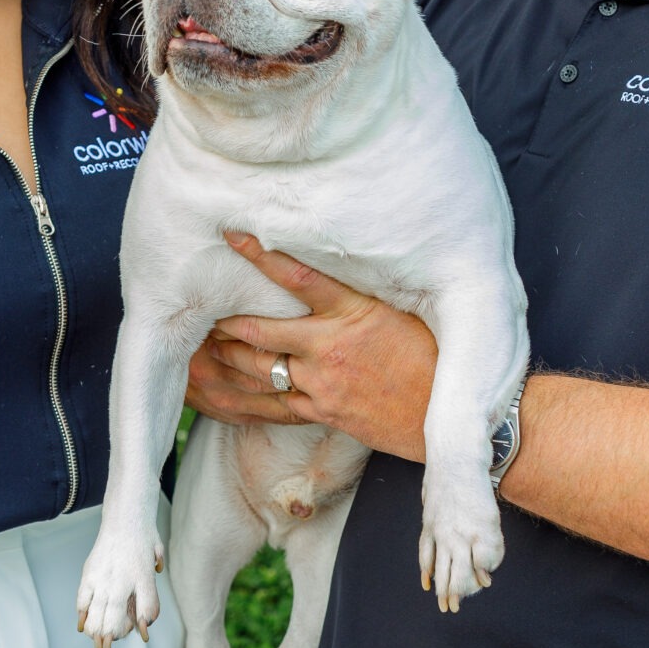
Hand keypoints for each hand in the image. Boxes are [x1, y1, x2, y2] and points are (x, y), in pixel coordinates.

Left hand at [183, 233, 436, 461]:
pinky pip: (274, 405)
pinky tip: (227, 392)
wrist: (444, 411)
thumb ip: (361, 294)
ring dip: (228, 357)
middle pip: (261, 330)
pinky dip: (247, 398)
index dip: (259, 254)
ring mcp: (322, 383)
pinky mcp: (323, 412)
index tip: (233, 236)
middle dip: (227, 320)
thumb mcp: (400, 310)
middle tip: (204, 309)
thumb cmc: (431, 355)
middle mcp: (329, 347)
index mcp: (352, 312)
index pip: (296, 275)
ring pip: (260, 368)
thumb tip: (336, 264)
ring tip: (207, 346)